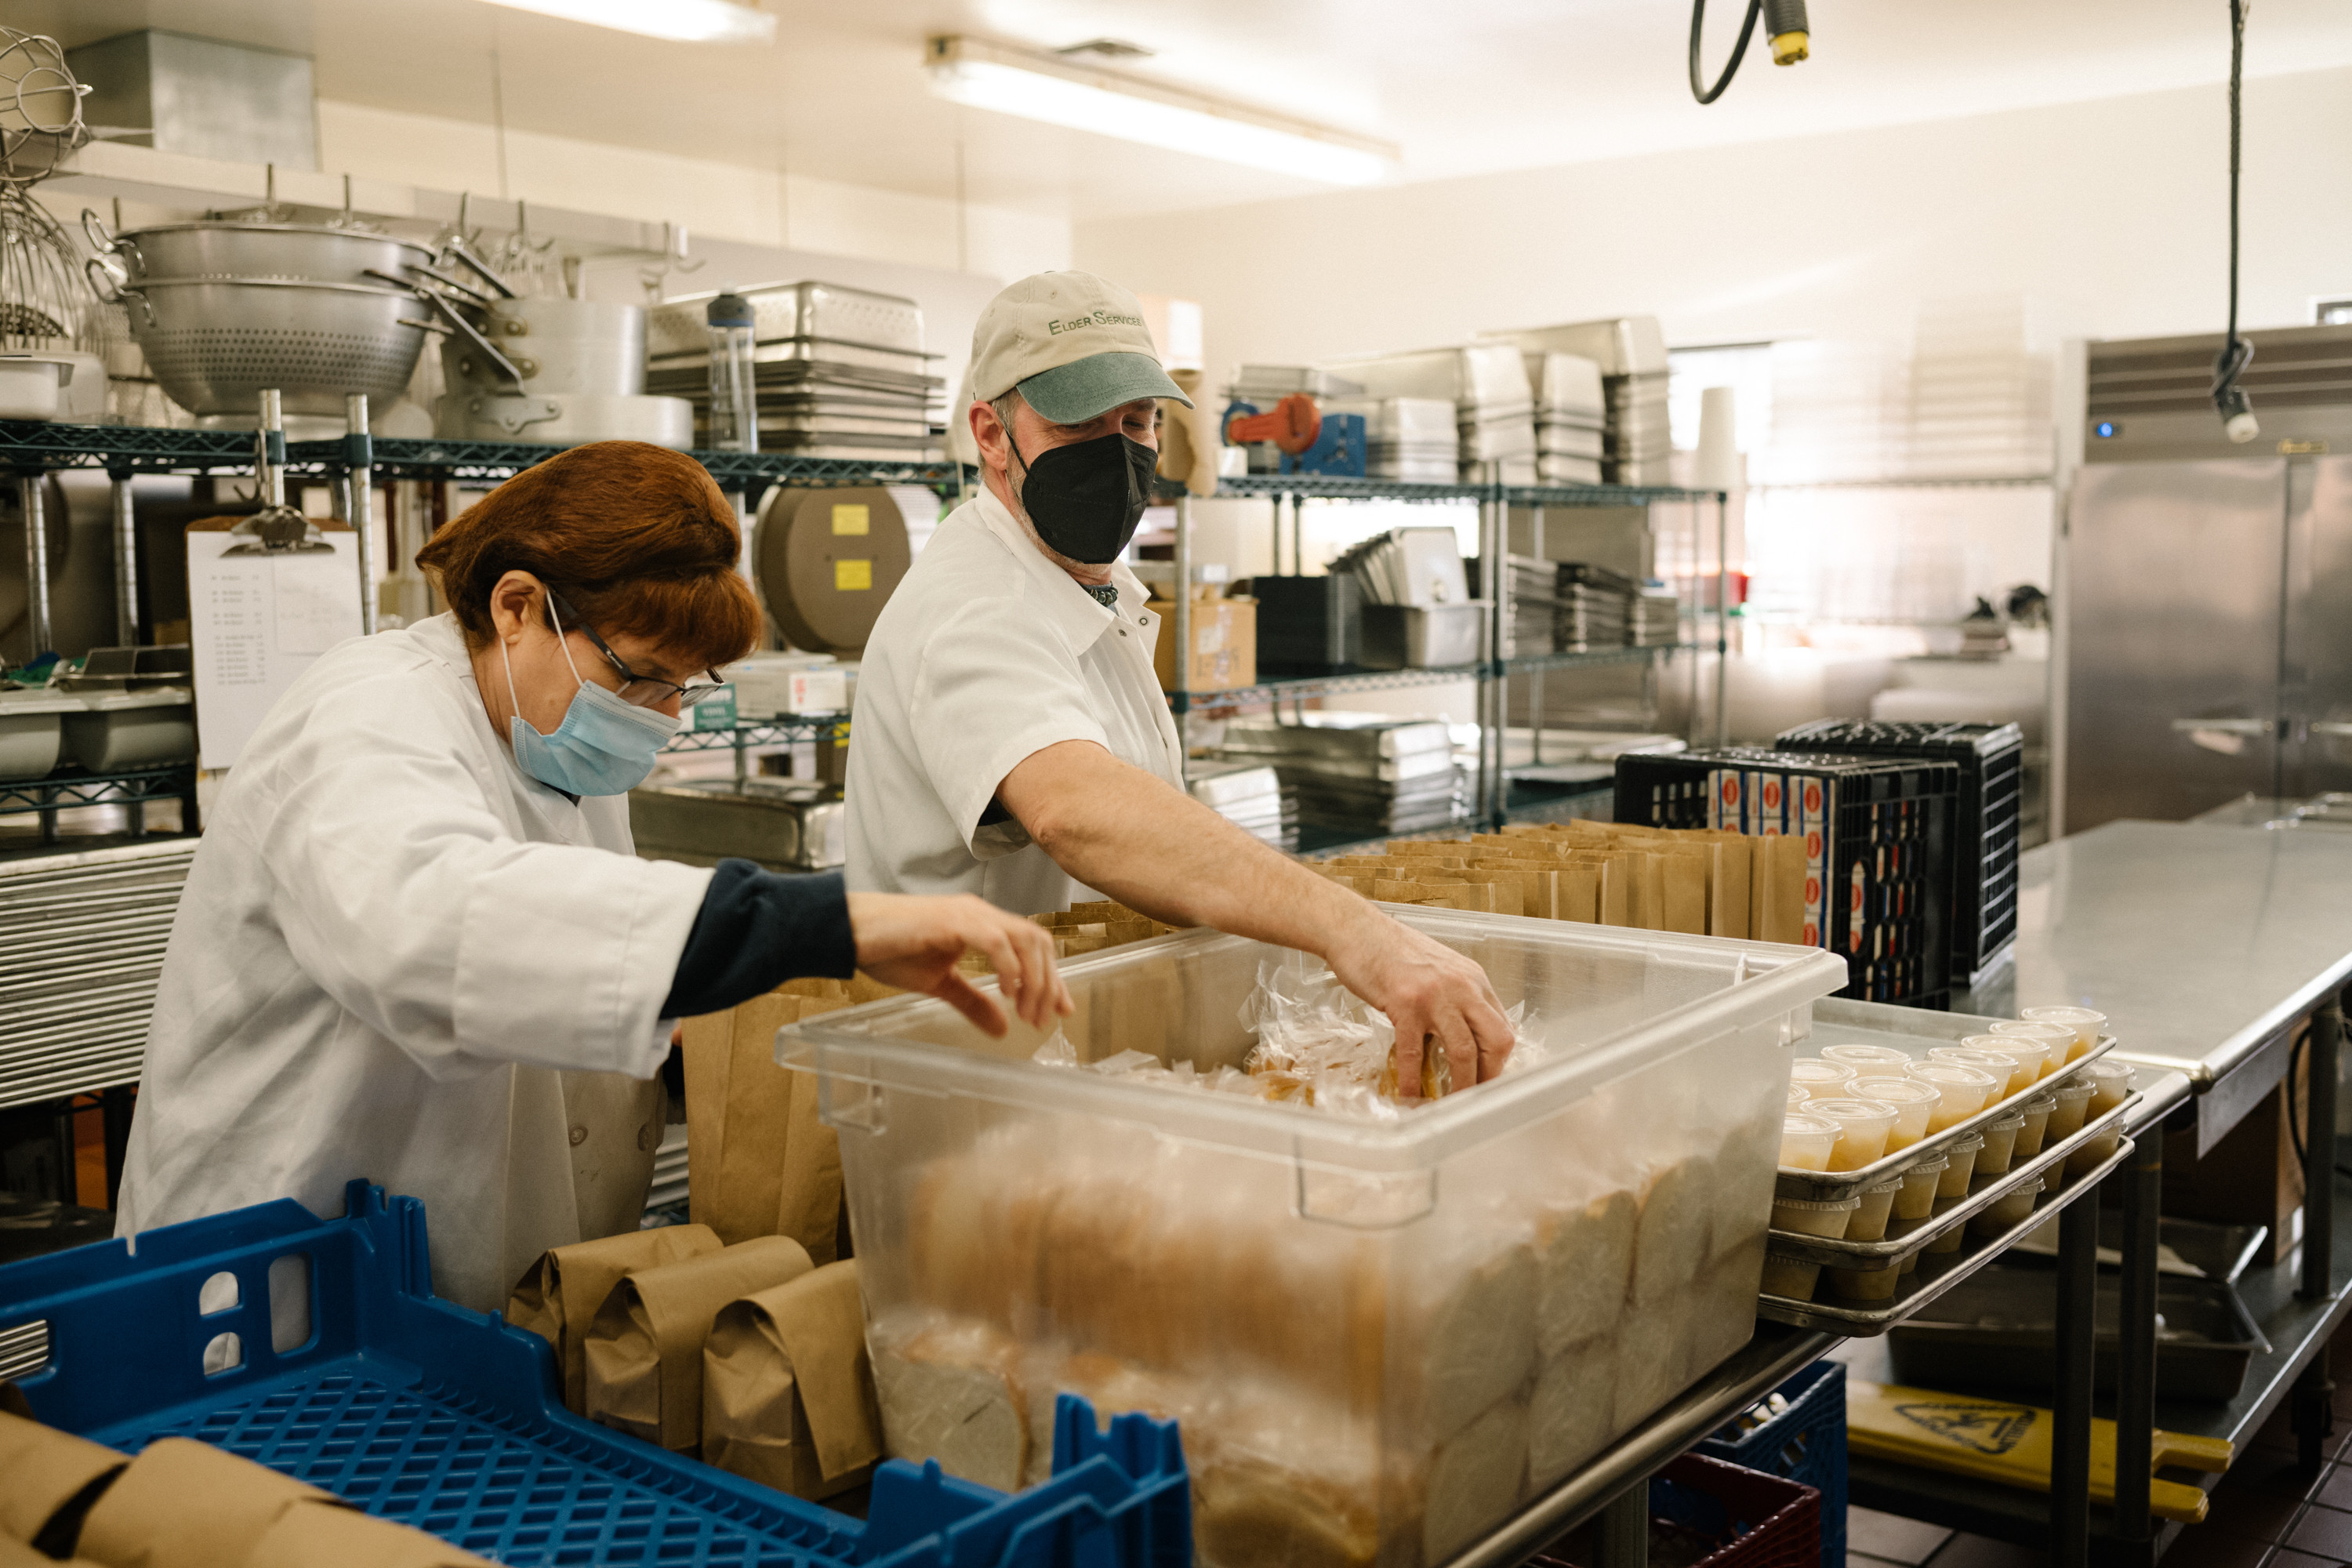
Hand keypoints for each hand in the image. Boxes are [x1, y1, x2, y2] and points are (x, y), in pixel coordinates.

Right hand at [846, 892, 1072, 1036]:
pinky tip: (1006, 992)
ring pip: (1023, 938)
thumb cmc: (889, 949)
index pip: (1033, 945)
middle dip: (1050, 982)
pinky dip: (1008, 966)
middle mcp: (981, 914)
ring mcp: (968, 914)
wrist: (851, 931)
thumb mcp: (940, 984)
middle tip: (1046, 1019)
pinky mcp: (952, 920)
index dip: (1053, 977)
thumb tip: (1002, 1028)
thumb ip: (973, 1002)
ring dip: (1033, 979)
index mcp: (982, 924)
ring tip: (1029, 1012)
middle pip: (1037, 941)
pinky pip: (994, 940)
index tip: (1061, 1009)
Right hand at [1325, 909, 1513, 1097]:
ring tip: (1451, 1103)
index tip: (1485, 1078)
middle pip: (1496, 1040)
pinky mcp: (1405, 1005)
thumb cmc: (1392, 950)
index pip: (1502, 1026)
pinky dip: (1413, 1080)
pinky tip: (1410, 1095)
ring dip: (1461, 1084)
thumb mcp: (1439, 969)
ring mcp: (1435, 996)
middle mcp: (1462, 987)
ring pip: (1463, 1051)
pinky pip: (1413, 1053)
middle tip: (1474, 1095)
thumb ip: (1457, 997)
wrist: (1356, 930)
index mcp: (1473, 980)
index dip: (1497, 1059)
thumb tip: (1465, 1034)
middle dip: (1489, 1075)